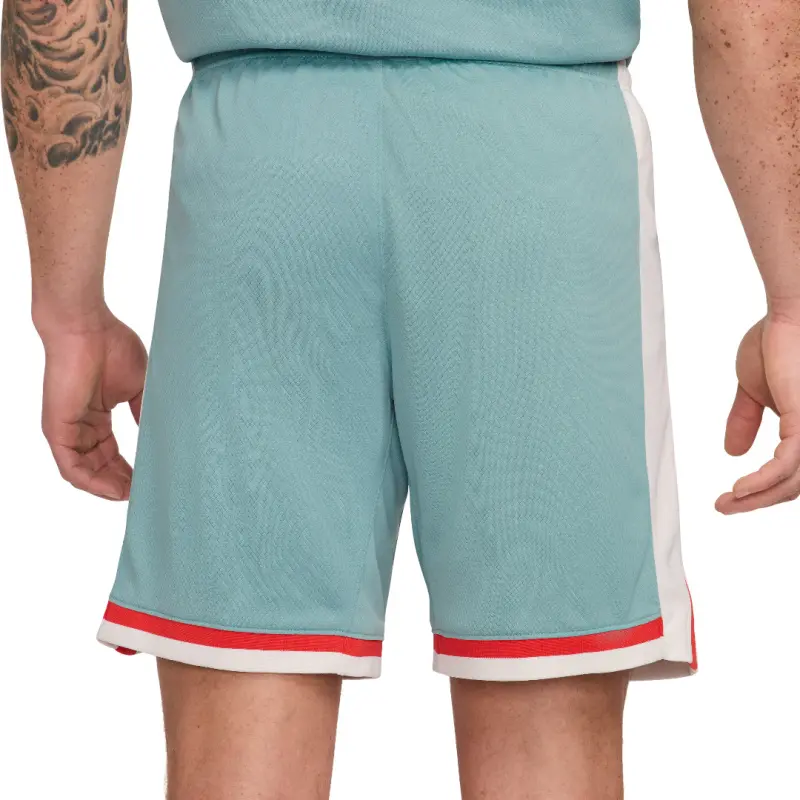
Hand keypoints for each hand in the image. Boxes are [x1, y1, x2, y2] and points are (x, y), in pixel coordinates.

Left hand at [38, 308, 147, 500]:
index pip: (111, 453)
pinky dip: (92, 483)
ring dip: (108, 487)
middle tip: (145, 495)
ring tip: (133, 496)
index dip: (130, 469)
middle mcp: (80, 426)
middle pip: (99, 467)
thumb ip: (144, 413)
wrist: (86, 327)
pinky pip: (71, 467)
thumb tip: (158, 436)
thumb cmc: (111, 346)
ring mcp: (67, 429)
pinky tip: (115, 490)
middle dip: (121, 483)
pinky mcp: (57, 429)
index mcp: (96, 416)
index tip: (150, 480)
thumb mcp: (138, 387)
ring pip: (84, 472)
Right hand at [717, 314, 799, 513]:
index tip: (733, 495)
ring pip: (792, 482)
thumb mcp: (755, 388)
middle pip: (795, 483)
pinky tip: (738, 491)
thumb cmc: (780, 338)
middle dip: (759, 500)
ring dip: (756, 498)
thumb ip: (746, 420)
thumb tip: (732, 452)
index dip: (765, 486)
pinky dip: (760, 483)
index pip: (793, 469)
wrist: (792, 311)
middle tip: (724, 507)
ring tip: (725, 504)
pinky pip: (786, 467)